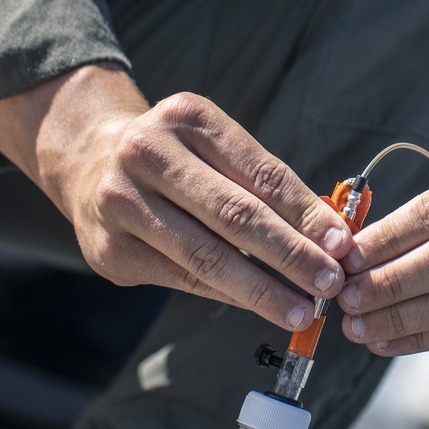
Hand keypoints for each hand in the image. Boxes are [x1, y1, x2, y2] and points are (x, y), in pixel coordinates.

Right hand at [0, 65, 352, 330]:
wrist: (87, 160)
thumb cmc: (176, 156)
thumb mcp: (214, 145)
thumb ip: (265, 182)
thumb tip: (328, 235)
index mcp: (187, 118)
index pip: (260, 171)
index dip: (305, 212)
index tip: (341, 244)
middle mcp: (147, 153)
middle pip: (235, 214)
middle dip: (291, 255)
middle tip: (329, 283)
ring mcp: (120, 203)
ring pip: (206, 256)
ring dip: (262, 289)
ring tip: (301, 310)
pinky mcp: (108, 250)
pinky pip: (182, 278)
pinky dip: (226, 295)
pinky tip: (257, 305)